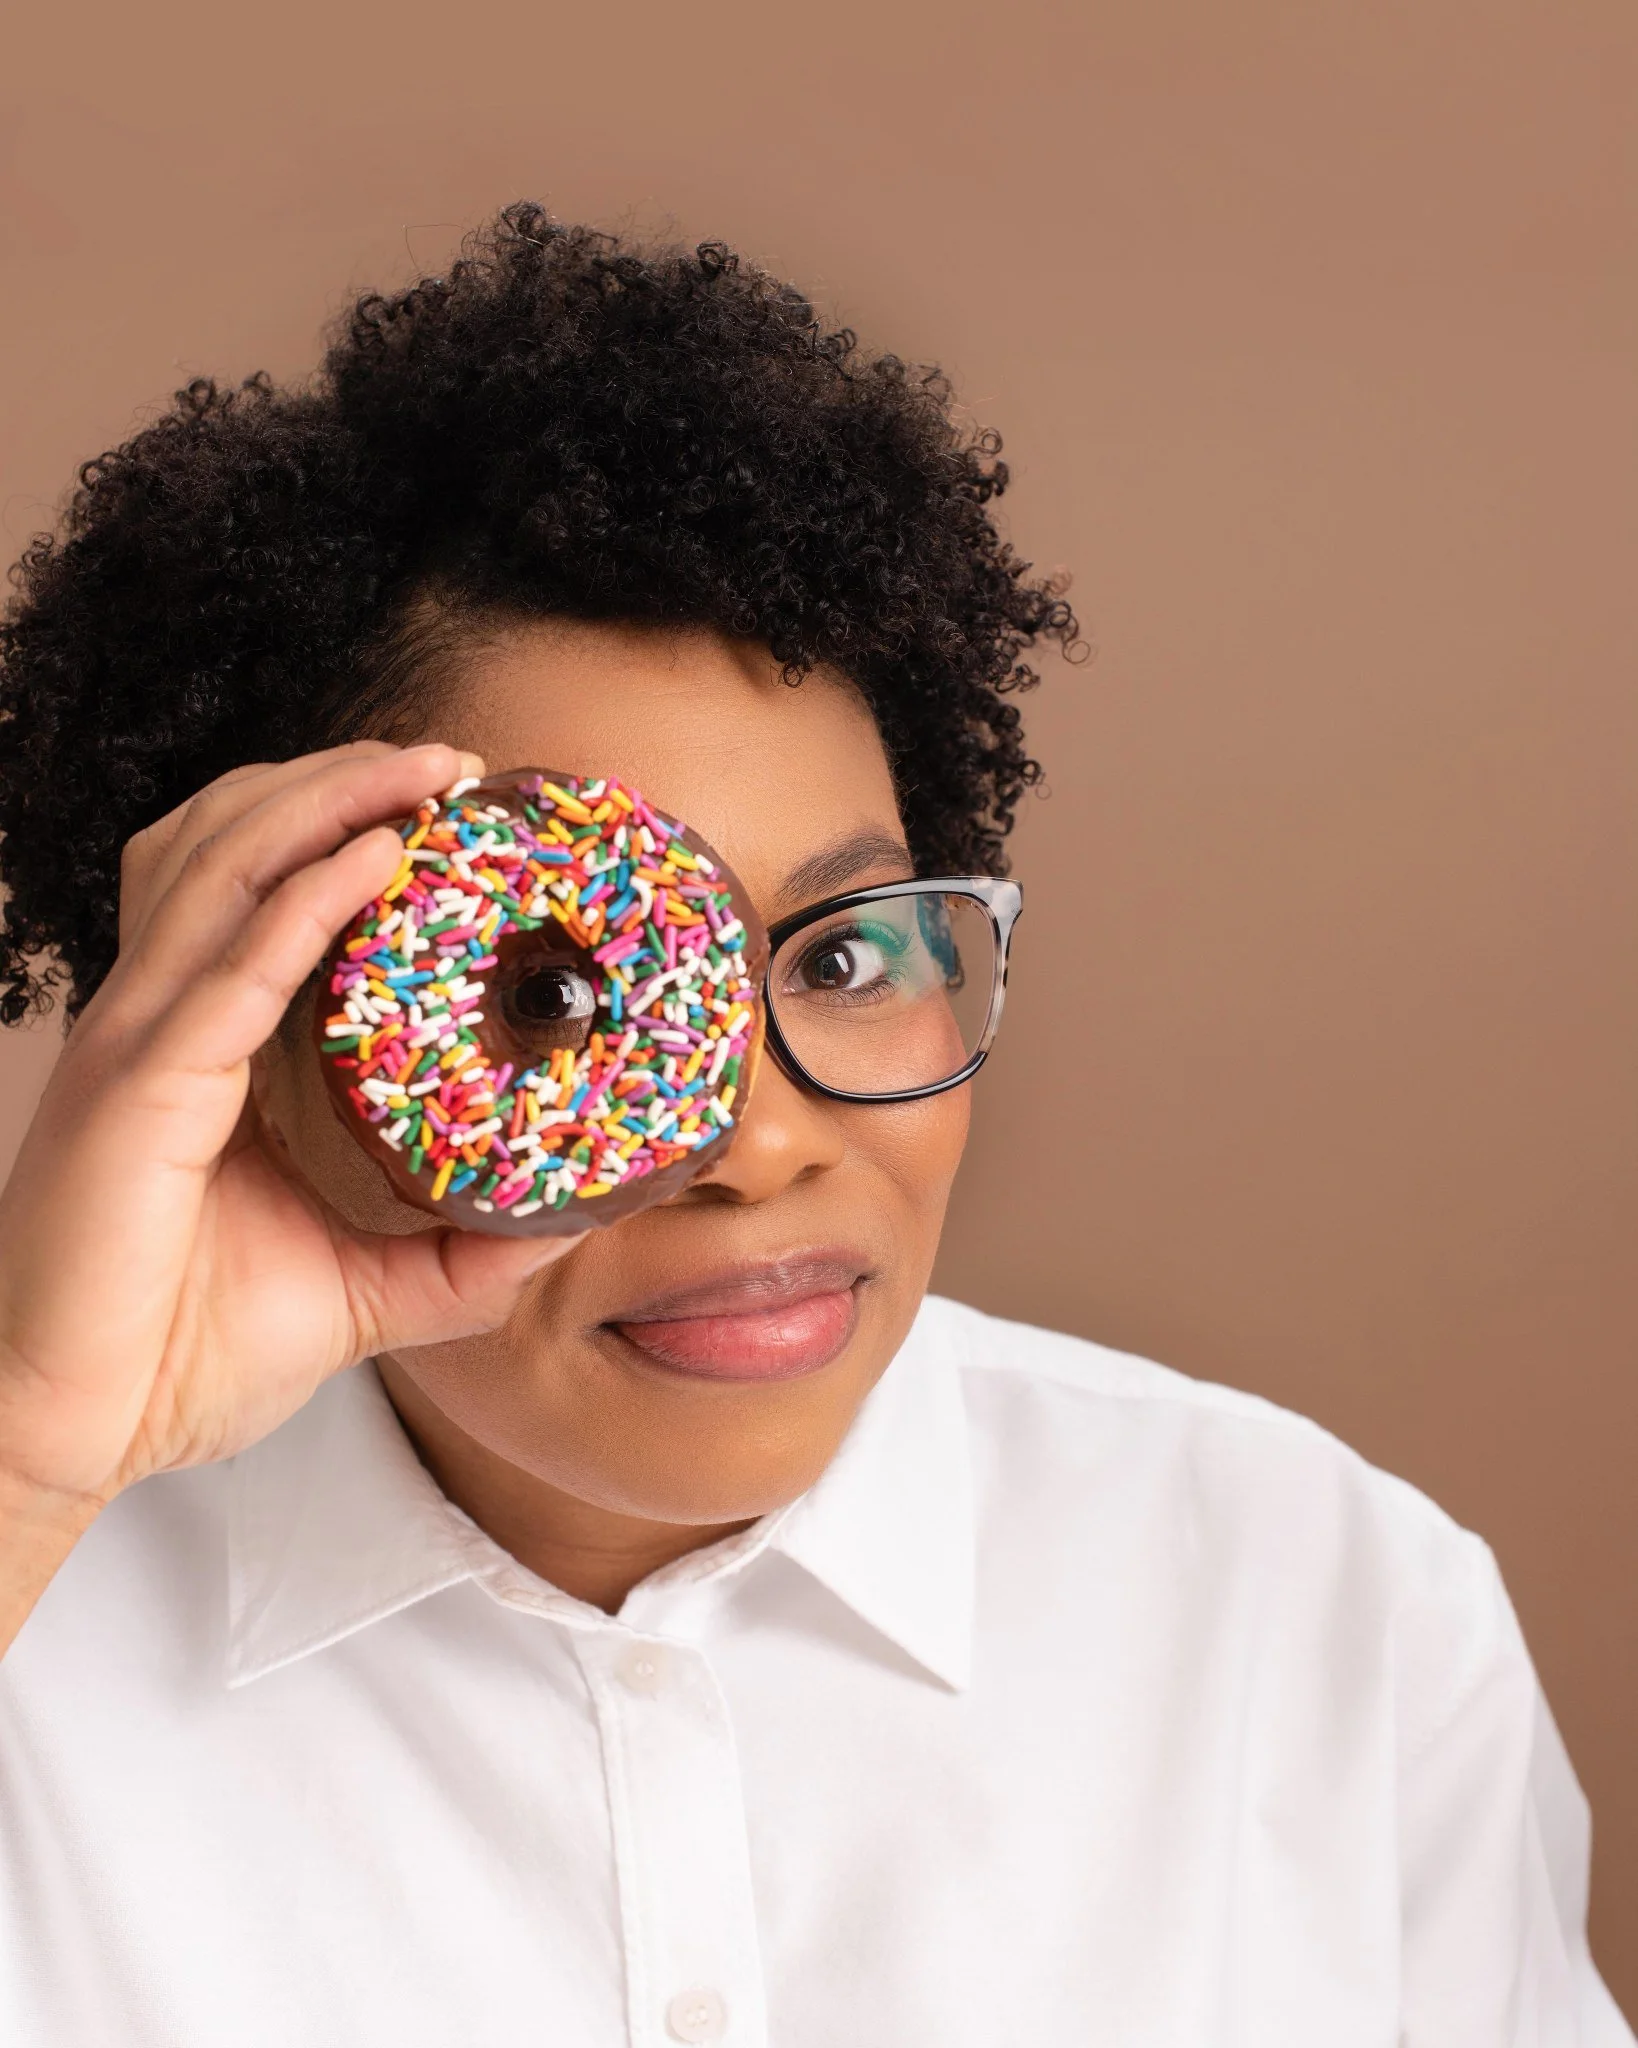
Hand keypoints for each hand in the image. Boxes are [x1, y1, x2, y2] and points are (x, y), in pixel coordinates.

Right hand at [0, 743, 580, 1585]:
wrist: (65, 1434)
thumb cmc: (175, 1360)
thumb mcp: (354, 1294)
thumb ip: (452, 1259)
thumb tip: (563, 1231)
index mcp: (192, 1049)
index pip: (255, 892)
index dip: (338, 828)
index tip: (449, 807)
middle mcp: (155, 1022)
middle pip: (232, 842)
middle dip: (338, 781)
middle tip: (450, 764)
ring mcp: (135, 1046)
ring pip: (222, 867)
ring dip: (327, 802)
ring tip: (424, 775)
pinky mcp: (136, 1090)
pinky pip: (228, 965)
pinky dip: (302, 898)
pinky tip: (376, 858)